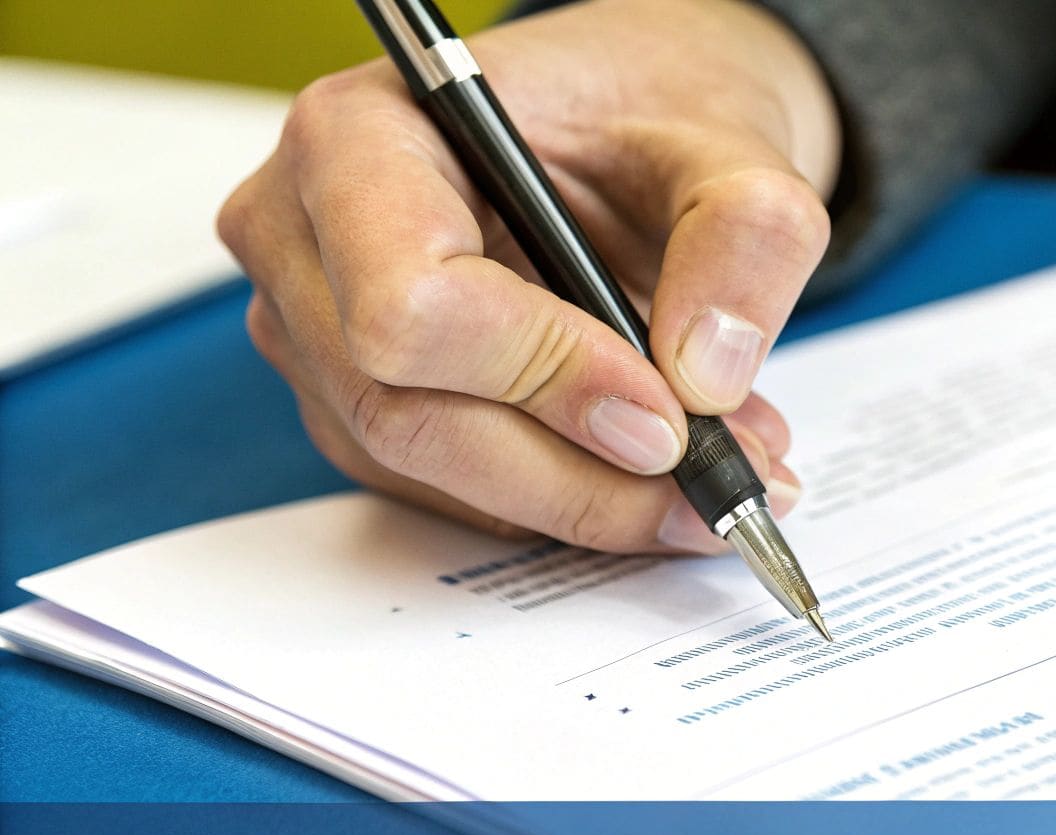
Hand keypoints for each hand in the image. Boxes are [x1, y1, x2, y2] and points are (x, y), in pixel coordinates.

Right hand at [218, 0, 838, 551]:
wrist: (632, 130)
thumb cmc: (643, 110)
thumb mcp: (730, 148)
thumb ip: (742, 240)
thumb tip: (706, 379)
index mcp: (361, 138)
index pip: (407, 302)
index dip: (541, 376)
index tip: (667, 414)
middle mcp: (308, 241)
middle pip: (410, 414)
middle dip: (580, 472)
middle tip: (718, 482)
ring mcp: (322, 336)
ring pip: (434, 474)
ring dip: (591, 497)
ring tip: (722, 469)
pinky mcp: (363, 406)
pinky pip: (455, 494)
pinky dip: (570, 499)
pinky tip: (661, 472)